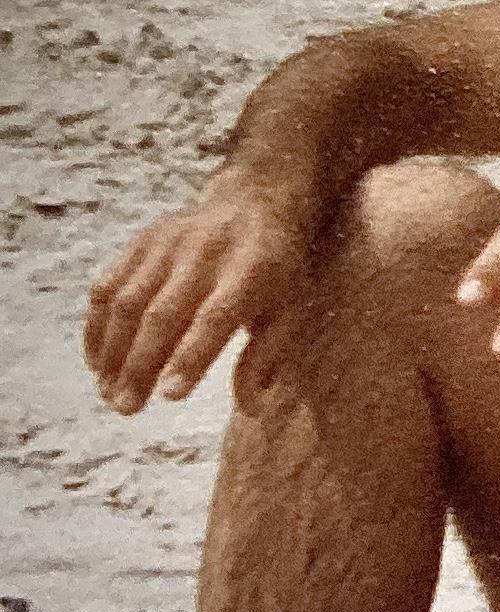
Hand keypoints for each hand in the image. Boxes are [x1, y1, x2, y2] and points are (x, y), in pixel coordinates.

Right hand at [85, 188, 311, 413]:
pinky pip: (107, 285)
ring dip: (112, 351)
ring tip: (109, 393)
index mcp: (249, 270)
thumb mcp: (290, 310)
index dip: (190, 357)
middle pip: (162, 315)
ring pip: (126, 301)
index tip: (170, 396)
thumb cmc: (278, 271)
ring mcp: (166, 244)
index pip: (214, 318)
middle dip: (139, 365)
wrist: (254, 202)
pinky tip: (97, 362)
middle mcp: (203, 253)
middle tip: (126, 407)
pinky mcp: (139, 241)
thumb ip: (268, 357)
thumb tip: (251, 409)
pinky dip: (97, 326)